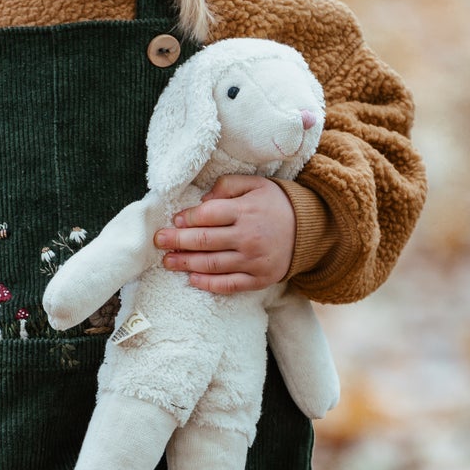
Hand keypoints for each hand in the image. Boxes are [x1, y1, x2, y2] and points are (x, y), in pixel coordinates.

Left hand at [153, 176, 299, 292]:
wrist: (311, 229)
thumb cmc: (277, 204)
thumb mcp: (256, 184)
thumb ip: (227, 186)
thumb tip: (202, 200)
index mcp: (246, 211)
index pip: (207, 215)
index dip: (186, 219)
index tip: (174, 221)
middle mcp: (248, 237)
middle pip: (204, 241)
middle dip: (177, 242)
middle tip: (158, 242)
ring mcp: (253, 260)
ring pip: (212, 264)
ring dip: (185, 263)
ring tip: (168, 261)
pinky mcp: (259, 279)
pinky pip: (229, 284)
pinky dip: (208, 284)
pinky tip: (192, 279)